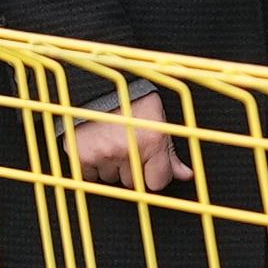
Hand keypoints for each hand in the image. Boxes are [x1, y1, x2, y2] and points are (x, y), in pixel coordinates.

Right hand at [71, 90, 186, 189]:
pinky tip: (96, 146)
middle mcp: (128, 148)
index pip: (157, 182)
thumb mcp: (157, 121)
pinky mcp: (82, 155)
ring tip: (110, 141)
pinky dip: (91, 166)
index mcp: (152, 140)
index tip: (148, 165)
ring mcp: (103, 153)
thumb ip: (170, 153)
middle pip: (133, 182)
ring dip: (111, 165)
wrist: (96, 85)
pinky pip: (90, 176)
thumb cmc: (130, 100)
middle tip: (125, 144)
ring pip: (111, 179)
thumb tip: (186, 174)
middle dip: (130, 168)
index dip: (153, 174)